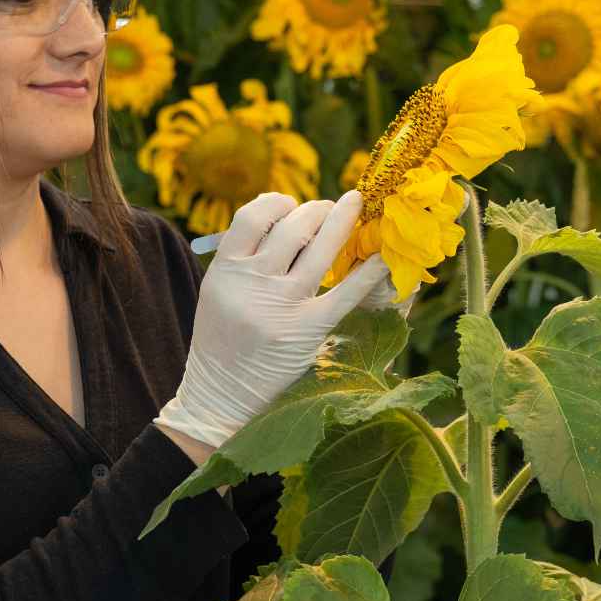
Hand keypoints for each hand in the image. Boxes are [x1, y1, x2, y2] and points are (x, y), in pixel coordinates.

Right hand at [153, 190, 393, 449]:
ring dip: (339, 221)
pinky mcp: (308, 330)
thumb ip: (243, 258)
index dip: (276, 202)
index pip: (253, 216)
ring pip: (318, 248)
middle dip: (316, 210)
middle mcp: (253, 282)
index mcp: (225, 270)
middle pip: (291, 226)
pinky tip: (383, 257)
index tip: (290, 204)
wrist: (221, 397)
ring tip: (350, 210)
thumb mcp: (218, 292)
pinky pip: (345, 293)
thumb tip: (283, 217)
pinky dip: (367, 272)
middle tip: (329, 208)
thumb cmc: (222, 341)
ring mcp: (282, 305)